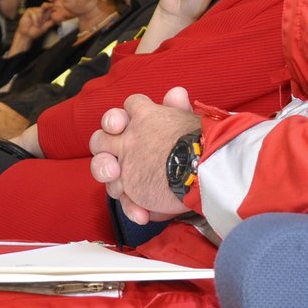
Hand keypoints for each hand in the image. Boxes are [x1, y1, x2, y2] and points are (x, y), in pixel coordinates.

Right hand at [12, 4, 59, 47]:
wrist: (27, 35)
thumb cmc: (36, 32)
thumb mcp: (46, 27)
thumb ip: (51, 22)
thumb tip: (59, 18)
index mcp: (46, 14)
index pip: (51, 8)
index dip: (54, 7)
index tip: (56, 6)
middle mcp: (41, 11)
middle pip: (46, 5)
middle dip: (48, 6)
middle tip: (50, 7)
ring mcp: (35, 10)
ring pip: (39, 10)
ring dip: (39, 19)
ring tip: (37, 25)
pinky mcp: (29, 11)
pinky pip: (33, 13)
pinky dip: (35, 19)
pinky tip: (34, 23)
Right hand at [89, 86, 197, 223]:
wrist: (208, 178)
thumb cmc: (193, 148)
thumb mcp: (186, 126)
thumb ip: (177, 109)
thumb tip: (176, 93)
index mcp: (137, 126)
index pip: (116, 118)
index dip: (114, 120)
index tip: (119, 126)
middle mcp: (127, 147)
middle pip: (100, 143)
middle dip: (101, 150)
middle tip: (113, 162)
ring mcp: (128, 172)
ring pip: (104, 171)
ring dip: (107, 178)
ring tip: (121, 187)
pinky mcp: (135, 196)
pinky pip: (126, 202)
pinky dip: (132, 209)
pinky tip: (144, 214)